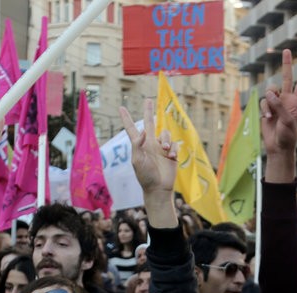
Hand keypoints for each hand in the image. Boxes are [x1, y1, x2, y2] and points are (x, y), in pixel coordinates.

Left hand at [120, 100, 178, 228]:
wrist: (158, 188)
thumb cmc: (145, 176)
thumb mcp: (137, 161)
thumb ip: (137, 144)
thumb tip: (144, 130)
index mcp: (139, 145)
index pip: (132, 129)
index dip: (126, 118)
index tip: (121, 108)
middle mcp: (150, 144)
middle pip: (150, 123)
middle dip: (149, 111)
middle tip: (148, 100)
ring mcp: (161, 148)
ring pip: (166, 134)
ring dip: (166, 140)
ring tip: (166, 150)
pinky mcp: (172, 153)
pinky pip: (175, 144)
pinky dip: (174, 149)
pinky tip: (172, 157)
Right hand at [260, 49, 296, 182]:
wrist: (278, 147)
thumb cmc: (288, 136)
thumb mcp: (287, 120)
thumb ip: (279, 105)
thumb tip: (269, 93)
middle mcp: (287, 100)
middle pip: (287, 78)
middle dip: (286, 64)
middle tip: (286, 50)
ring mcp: (276, 104)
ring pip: (270, 92)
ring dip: (269, 102)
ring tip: (272, 115)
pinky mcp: (267, 110)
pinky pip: (263, 102)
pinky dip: (265, 109)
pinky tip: (268, 118)